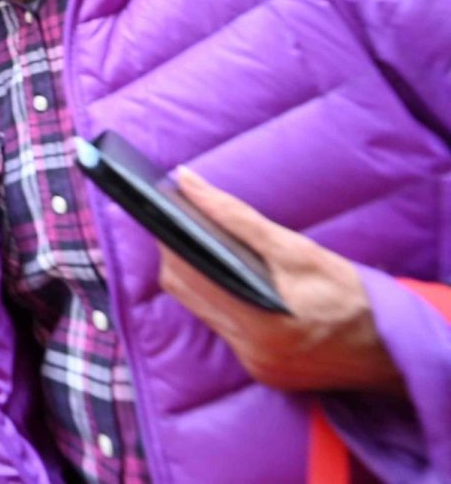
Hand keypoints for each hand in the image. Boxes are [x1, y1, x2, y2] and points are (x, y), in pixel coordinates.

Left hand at [159, 169, 400, 394]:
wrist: (391, 349)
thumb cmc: (350, 295)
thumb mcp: (298, 250)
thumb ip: (237, 218)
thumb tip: (188, 183)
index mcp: (261, 324)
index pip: (186, 275)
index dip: (169, 241)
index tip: (162, 211)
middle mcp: (252, 352)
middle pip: (183, 292)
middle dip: (176, 255)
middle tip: (181, 222)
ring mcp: (255, 365)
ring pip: (199, 311)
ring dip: (194, 277)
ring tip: (200, 244)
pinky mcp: (261, 372)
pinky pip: (222, 329)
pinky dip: (218, 300)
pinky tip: (225, 278)